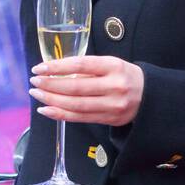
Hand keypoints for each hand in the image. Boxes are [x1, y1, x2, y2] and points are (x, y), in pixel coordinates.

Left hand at [28, 55, 144, 125]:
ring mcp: (112, 105)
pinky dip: (61, 114)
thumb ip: (88, 68)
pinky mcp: (109, 119)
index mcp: (114, 66)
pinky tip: (47, 109)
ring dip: (52, 100)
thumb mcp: (111, 64)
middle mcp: (114, 86)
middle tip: (34, 81)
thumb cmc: (125, 77)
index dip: (57, 67)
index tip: (40, 67)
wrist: (151, 97)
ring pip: (76, 105)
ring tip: (36, 94)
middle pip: (76, 87)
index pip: (80, 65)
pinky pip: (80, 118)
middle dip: (50, 84)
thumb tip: (56, 73)